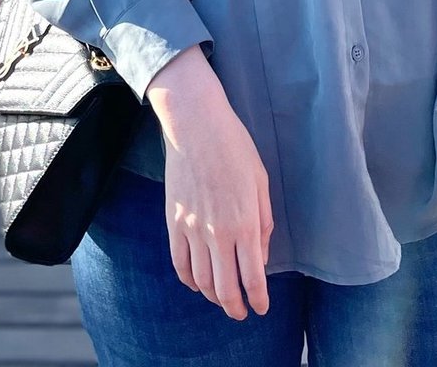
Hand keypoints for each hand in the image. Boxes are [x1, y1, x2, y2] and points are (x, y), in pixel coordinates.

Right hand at [146, 45, 272, 320]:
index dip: (257, 299)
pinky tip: (197, 282)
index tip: (261, 308)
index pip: (252, 277)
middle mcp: (217, 232)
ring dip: (212, 297)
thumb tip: (259, 256)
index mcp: (244, 222)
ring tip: (221, 299)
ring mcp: (192, 229)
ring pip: (201, 281)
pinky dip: (189, 280)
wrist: (195, 124)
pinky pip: (179, 263)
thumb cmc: (234, 146)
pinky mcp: (173, 222)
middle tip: (241, 313)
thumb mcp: (260, 181)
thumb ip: (263, 222)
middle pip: (224, 288)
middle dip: (234, 307)